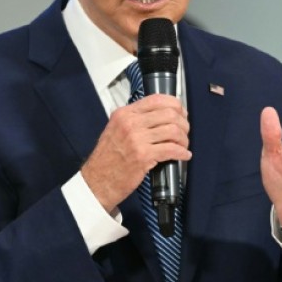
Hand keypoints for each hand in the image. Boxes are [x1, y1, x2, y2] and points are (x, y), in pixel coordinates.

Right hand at [82, 94, 190, 211]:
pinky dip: (182, 153)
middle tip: (184, 132)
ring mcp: (137, 139)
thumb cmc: (107, 159)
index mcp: (124, 114)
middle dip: (183, 123)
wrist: (97, 181)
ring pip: (173, 130)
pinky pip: (172, 149)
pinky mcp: (143, 156)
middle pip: (169, 114)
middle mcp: (130, 123)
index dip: (175, 105)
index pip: (156, 99)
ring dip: (183, 139)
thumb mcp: (114, 129)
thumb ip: (133, 119)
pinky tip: (183, 155)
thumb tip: (158, 115)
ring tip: (183, 145)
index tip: (181, 113)